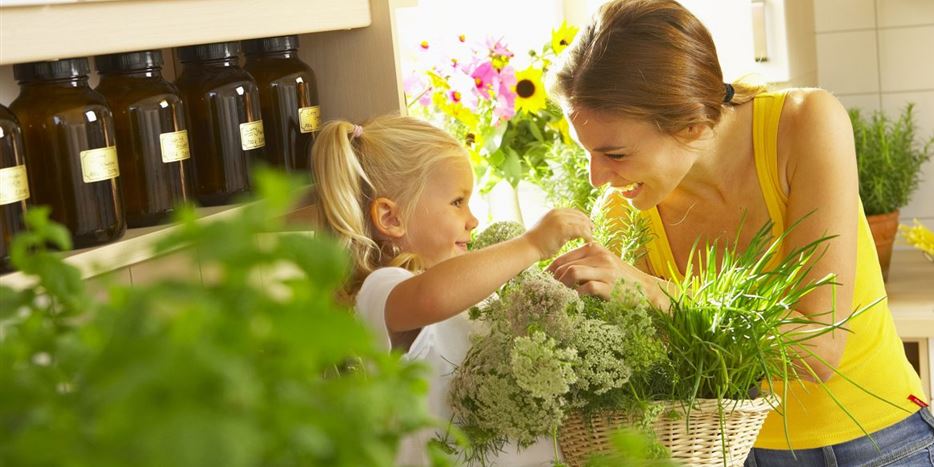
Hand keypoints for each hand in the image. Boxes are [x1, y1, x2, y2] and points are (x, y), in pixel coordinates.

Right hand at [522, 208, 592, 259]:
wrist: (528, 247)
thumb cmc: (537, 242)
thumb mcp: (549, 229)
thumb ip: (561, 227)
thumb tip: (575, 232)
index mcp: (554, 211)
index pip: (574, 212)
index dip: (583, 219)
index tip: (588, 226)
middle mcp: (558, 213)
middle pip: (580, 216)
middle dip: (588, 224)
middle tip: (592, 232)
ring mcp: (560, 219)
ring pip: (582, 222)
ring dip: (588, 230)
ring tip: (591, 238)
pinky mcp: (563, 229)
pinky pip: (581, 230)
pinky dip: (587, 236)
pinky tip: (589, 242)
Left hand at [547, 242, 670, 307]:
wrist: (645, 289)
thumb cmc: (620, 278)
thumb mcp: (603, 264)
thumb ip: (585, 263)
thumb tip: (560, 272)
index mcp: (595, 248)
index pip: (565, 256)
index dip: (551, 268)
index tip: (544, 279)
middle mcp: (600, 256)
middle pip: (566, 265)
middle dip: (554, 279)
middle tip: (547, 290)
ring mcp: (605, 270)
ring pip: (573, 272)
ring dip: (562, 285)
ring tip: (559, 294)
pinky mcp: (610, 285)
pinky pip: (586, 288)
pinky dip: (577, 294)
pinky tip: (574, 299)